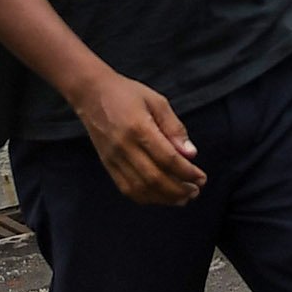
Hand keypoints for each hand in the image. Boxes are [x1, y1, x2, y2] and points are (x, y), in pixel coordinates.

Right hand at [72, 72, 206, 205]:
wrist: (91, 93)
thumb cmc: (126, 94)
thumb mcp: (157, 101)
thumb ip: (174, 128)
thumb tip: (190, 154)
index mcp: (139, 128)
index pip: (167, 159)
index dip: (187, 172)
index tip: (201, 178)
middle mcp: (124, 147)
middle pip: (155, 178)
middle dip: (179, 190)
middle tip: (195, 191)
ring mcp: (113, 158)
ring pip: (140, 188)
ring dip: (164, 198)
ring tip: (182, 198)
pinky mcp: (107, 164)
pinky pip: (126, 188)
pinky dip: (146, 197)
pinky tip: (160, 197)